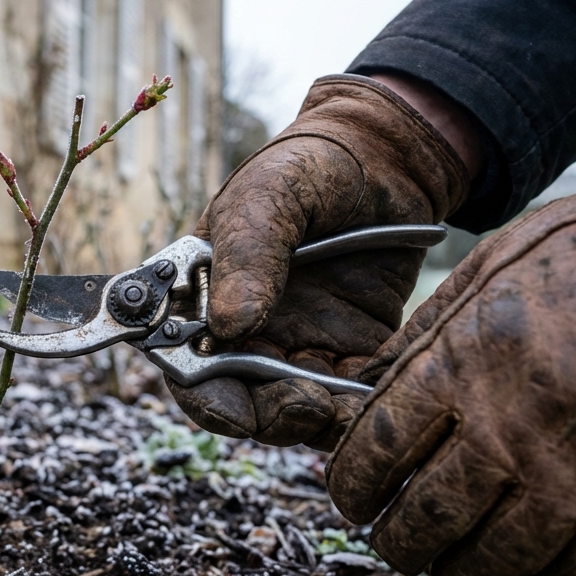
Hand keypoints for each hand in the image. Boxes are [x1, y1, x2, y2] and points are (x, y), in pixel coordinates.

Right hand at [166, 74, 469, 449]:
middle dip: (268, 416)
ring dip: (312, 420)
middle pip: (241, 399)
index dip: (205, 397)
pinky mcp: (352, 350)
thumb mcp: (269, 195)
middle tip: (305, 405)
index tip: (236, 411)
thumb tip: (227, 326)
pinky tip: (373, 398)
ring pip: (293, 409)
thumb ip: (247, 255)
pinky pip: (348, 397)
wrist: (387, 155)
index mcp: (205, 294)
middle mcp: (245, 329)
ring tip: (339, 406)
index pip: (188, 363)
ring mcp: (299, 343)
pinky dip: (357, 409)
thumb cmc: (309, 165)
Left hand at [327, 106, 575, 575]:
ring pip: (488, 561)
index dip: (351, 486)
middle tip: (396, 542)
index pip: (374, 451)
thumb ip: (425, 335)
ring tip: (453, 565)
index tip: (352, 499)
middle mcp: (510, 432)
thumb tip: (369, 384)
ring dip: (458, 572)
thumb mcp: (488, 270)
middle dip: (396, 541)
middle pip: (422, 519)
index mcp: (462, 367)